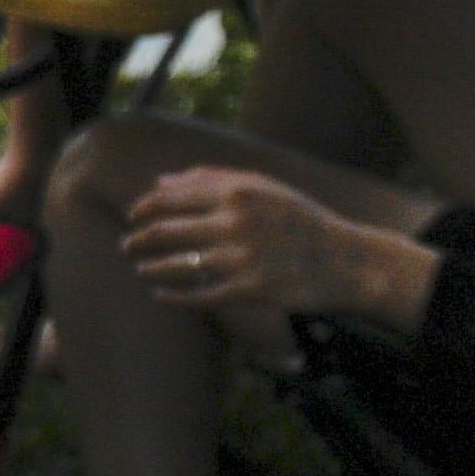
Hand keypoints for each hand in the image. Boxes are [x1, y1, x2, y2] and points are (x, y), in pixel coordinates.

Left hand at [120, 166, 368, 319]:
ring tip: (140, 268)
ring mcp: (242, 257)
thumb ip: (211, 179)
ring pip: (177, 264)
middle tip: (127, 245)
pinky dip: (174, 296)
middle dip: (138, 239)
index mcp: (236, 192)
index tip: (132, 217)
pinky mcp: (251, 289)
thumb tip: (160, 182)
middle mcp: (235, 222)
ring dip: (150, 267)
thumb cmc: (300, 220)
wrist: (347, 260)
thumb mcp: (263, 187)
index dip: (142, 209)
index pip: (169, 198)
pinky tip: (160, 294)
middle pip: (166, 231)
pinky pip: (200, 295)